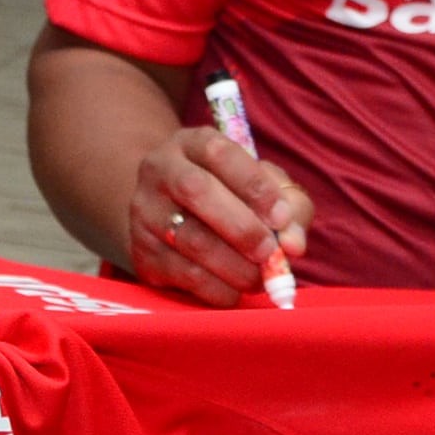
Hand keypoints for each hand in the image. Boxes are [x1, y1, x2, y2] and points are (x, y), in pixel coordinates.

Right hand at [126, 126, 310, 307]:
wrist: (171, 214)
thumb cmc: (231, 196)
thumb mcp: (262, 186)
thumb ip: (289, 207)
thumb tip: (294, 244)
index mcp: (192, 143)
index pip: (220, 153)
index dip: (254, 185)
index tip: (282, 217)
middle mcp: (160, 170)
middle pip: (196, 191)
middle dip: (242, 227)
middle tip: (270, 253)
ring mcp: (145, 211)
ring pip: (190, 239)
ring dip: (234, 266)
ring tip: (259, 278)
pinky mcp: (141, 251)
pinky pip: (182, 274)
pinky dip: (217, 289)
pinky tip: (235, 290)